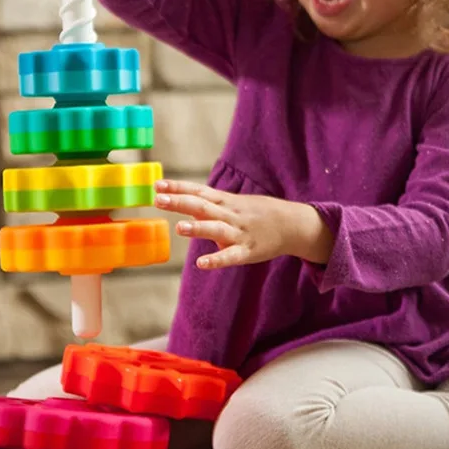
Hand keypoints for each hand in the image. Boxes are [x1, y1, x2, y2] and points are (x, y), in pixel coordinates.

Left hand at [154, 180, 332, 269]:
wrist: (291, 224)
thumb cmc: (257, 214)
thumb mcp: (233, 204)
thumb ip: (209, 206)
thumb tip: (184, 207)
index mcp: (225, 202)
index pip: (198, 191)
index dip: (178, 188)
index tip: (157, 184)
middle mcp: (230, 214)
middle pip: (203, 206)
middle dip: (180, 202)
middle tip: (158, 199)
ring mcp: (239, 233)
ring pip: (216, 228)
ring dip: (198, 228)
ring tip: (179, 227)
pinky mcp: (247, 251)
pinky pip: (230, 256)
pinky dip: (217, 259)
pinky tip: (202, 264)